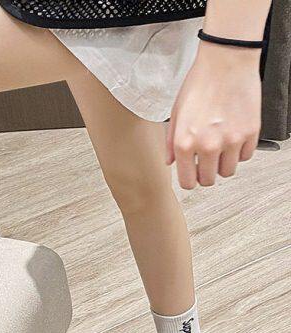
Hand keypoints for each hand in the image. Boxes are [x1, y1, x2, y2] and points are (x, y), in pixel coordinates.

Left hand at [167, 42, 261, 188]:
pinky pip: (246, 156)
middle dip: (206, 173)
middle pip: (209, 180)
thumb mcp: (176, 114)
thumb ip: (171, 142)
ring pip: (228, 171)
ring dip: (223, 163)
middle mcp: (208, 146)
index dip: (190, 180)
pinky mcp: (250, 133)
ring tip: (220, 146)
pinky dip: (240, 151)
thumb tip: (170, 162)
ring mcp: (231, 141)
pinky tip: (234, 136)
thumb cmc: (199, 84)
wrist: (226, 61)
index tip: (193, 175)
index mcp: (184, 143)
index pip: (188, 182)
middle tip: (206, 161)